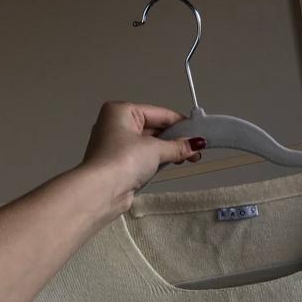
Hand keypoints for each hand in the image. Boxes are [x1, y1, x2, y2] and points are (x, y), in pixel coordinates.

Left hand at [81, 100, 205, 203]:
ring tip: (191, 159)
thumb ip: (178, 146)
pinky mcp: (120, 164)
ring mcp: (117, 145)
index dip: (181, 124)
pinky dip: (158, 160)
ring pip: (150, 144)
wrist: (101, 191)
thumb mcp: (155, 149)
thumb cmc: (124, 160)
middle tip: (198, 151)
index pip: (159, 114)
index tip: (200, 133)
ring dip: (169, 151)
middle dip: (177, 140)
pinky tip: (173, 164)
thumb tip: (198, 144)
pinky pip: (144, 157)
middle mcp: (117, 124)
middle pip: (155, 128)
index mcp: (121, 110)